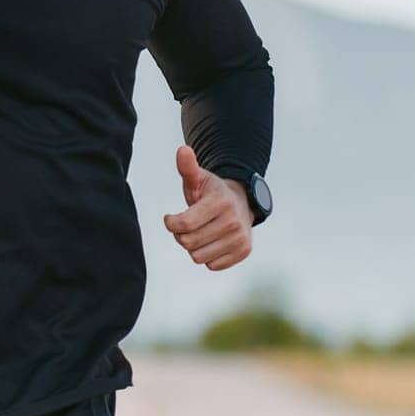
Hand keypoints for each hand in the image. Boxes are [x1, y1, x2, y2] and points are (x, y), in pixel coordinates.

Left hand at [163, 145, 252, 270]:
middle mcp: (234, 222)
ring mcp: (241, 239)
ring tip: (199, 233)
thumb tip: (182, 150)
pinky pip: (213, 265)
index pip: (184, 224)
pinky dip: (207, 256)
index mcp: (220, 203)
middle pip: (188, 243)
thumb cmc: (212, 192)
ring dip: (193, 247)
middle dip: (181, 235)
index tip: (170, 218)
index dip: (171, 223)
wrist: (241, 203)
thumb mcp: (198, 178)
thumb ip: (187, 167)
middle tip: (186, 225)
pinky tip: (211, 242)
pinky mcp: (244, 252)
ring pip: (199, 257)